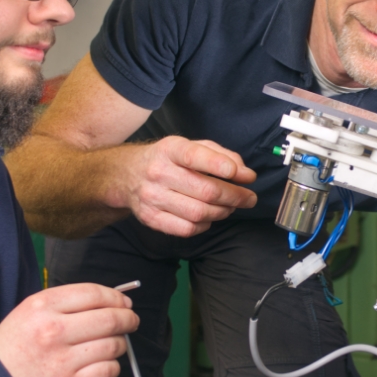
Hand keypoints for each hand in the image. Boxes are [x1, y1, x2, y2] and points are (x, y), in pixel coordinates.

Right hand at [0, 283, 139, 376]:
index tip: (125, 303)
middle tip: (132, 321)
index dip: (116, 297)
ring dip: (121, 344)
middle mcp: (53, 330)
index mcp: (42, 307)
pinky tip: (104, 364)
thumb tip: (108, 301)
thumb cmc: (13, 348)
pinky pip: (108, 370)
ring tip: (116, 344)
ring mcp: (62, 359)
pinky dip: (113, 366)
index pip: (93, 293)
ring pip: (113, 345)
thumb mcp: (28, 313)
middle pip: (109, 318)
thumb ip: (64, 304)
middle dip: (128, 319)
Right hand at [125, 136, 257, 236]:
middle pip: (205, 190)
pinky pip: (186, 229)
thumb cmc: (169, 160)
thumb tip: (247, 175)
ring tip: (230, 207)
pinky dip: (205, 226)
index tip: (242, 174)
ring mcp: (152, 197)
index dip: (219, 165)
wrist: (127, 174)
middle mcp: (158, 172)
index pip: (194, 156)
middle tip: (249, 198)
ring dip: (222, 212)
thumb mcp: (191, 147)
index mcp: (170, 149)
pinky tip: (209, 217)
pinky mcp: (150, 218)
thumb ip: (222, 156)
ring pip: (199, 213)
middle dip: (235, 196)